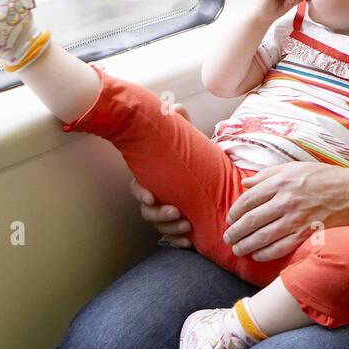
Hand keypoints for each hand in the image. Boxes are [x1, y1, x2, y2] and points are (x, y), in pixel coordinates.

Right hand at [129, 103, 192, 247]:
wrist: (210, 182)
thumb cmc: (191, 162)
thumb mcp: (188, 143)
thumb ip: (181, 125)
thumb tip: (175, 106)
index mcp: (152, 180)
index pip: (138, 189)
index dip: (142, 194)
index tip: (152, 197)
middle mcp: (156, 199)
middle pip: (148, 212)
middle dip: (160, 215)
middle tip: (178, 212)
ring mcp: (165, 214)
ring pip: (160, 227)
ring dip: (171, 228)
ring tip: (187, 225)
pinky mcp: (177, 228)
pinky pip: (172, 240)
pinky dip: (179, 242)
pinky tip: (190, 242)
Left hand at [224, 161, 348, 262]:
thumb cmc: (324, 177)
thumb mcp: (294, 168)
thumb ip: (268, 174)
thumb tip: (245, 183)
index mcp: (280, 182)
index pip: (247, 200)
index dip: (234, 212)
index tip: (230, 219)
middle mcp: (285, 201)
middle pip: (251, 220)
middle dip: (235, 232)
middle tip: (228, 238)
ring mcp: (296, 218)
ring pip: (262, 237)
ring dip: (246, 245)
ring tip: (238, 249)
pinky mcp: (307, 233)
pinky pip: (280, 247)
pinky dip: (265, 253)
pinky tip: (257, 255)